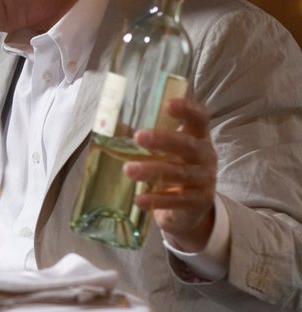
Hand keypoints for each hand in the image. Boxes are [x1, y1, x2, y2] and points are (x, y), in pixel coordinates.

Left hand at [126, 97, 217, 252]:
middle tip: (139, 136)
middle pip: (188, 145)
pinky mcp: (199, 201)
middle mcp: (204, 155)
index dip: (188, 109)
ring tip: (128, 169)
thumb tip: (108, 122)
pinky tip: (138, 199)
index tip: (168, 104)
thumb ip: (143, 136)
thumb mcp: (164, 150)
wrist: (191, 207)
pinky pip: (178, 200)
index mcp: (197, 137)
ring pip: (180, 173)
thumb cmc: (173, 167)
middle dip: (164, 140)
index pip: (199, 118)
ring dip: (153, 170)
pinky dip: (157, 199)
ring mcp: (204, 179)